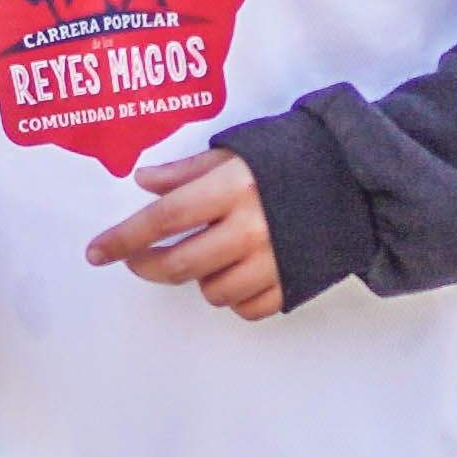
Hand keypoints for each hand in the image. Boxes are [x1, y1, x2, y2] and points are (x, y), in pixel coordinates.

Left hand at [83, 144, 279, 319]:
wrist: (360, 180)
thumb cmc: (295, 157)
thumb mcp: (239, 148)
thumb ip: (188, 170)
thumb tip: (144, 182)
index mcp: (234, 187)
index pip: (163, 220)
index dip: (124, 238)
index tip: (96, 252)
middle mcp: (252, 228)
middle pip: (179, 265)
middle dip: (148, 265)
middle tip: (140, 258)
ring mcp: (274, 261)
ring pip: (211, 292)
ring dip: (200, 277)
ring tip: (212, 252)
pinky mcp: (294, 285)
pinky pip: (246, 308)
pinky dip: (236, 295)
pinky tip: (240, 270)